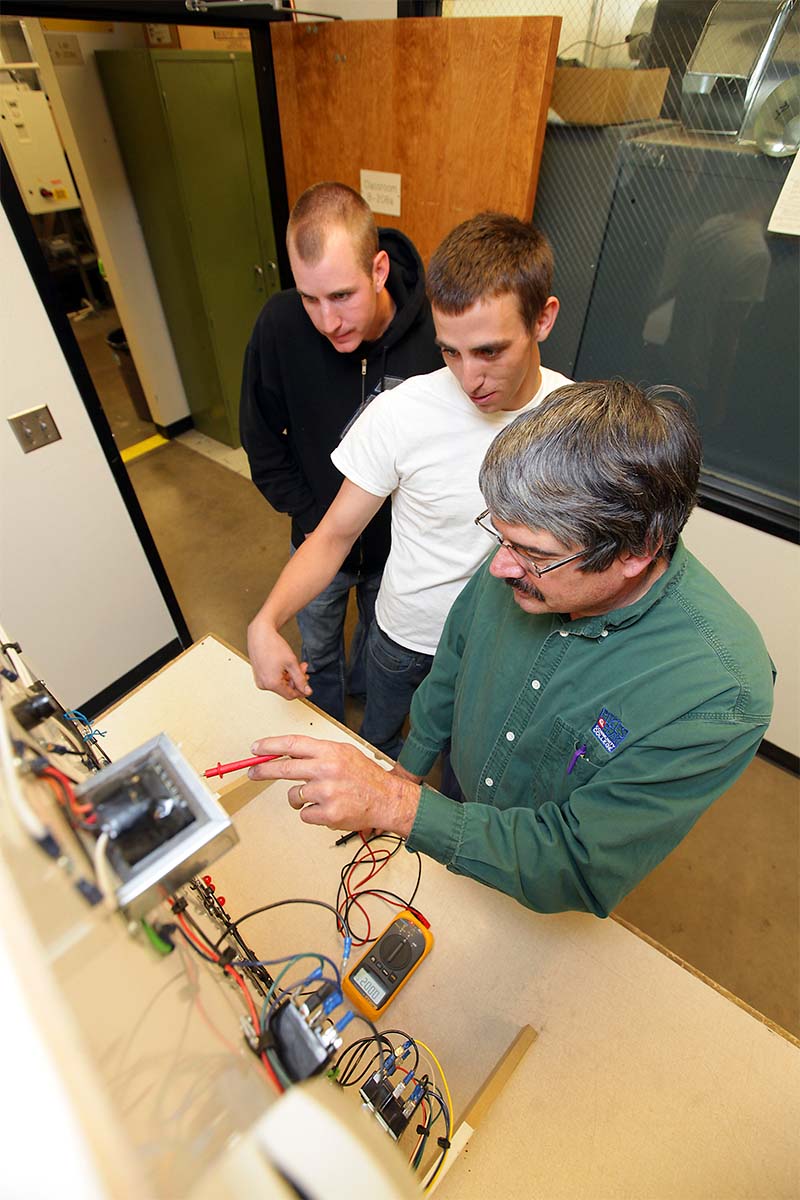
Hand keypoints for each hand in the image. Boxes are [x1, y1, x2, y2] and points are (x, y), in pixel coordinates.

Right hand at [247, 615, 310, 699]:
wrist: (260, 634)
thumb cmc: (273, 646)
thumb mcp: (292, 663)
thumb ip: (300, 679)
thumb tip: (307, 691)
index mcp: (272, 683)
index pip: (291, 695)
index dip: (301, 690)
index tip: (308, 685)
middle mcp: (264, 684)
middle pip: (286, 689)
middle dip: (296, 679)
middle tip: (303, 668)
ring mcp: (260, 680)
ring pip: (280, 684)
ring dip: (290, 676)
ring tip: (296, 664)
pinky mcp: (259, 675)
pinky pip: (273, 679)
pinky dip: (282, 674)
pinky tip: (286, 665)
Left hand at [247, 735, 420, 837]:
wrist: (387, 799)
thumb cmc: (364, 776)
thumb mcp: (343, 753)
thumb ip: (316, 753)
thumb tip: (285, 754)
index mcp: (330, 751)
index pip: (292, 744)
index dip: (270, 746)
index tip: (255, 749)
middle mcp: (326, 769)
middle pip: (284, 769)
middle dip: (263, 771)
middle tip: (252, 772)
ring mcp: (326, 792)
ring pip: (294, 796)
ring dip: (300, 798)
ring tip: (320, 797)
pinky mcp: (328, 813)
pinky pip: (305, 814)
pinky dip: (313, 814)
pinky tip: (329, 808)